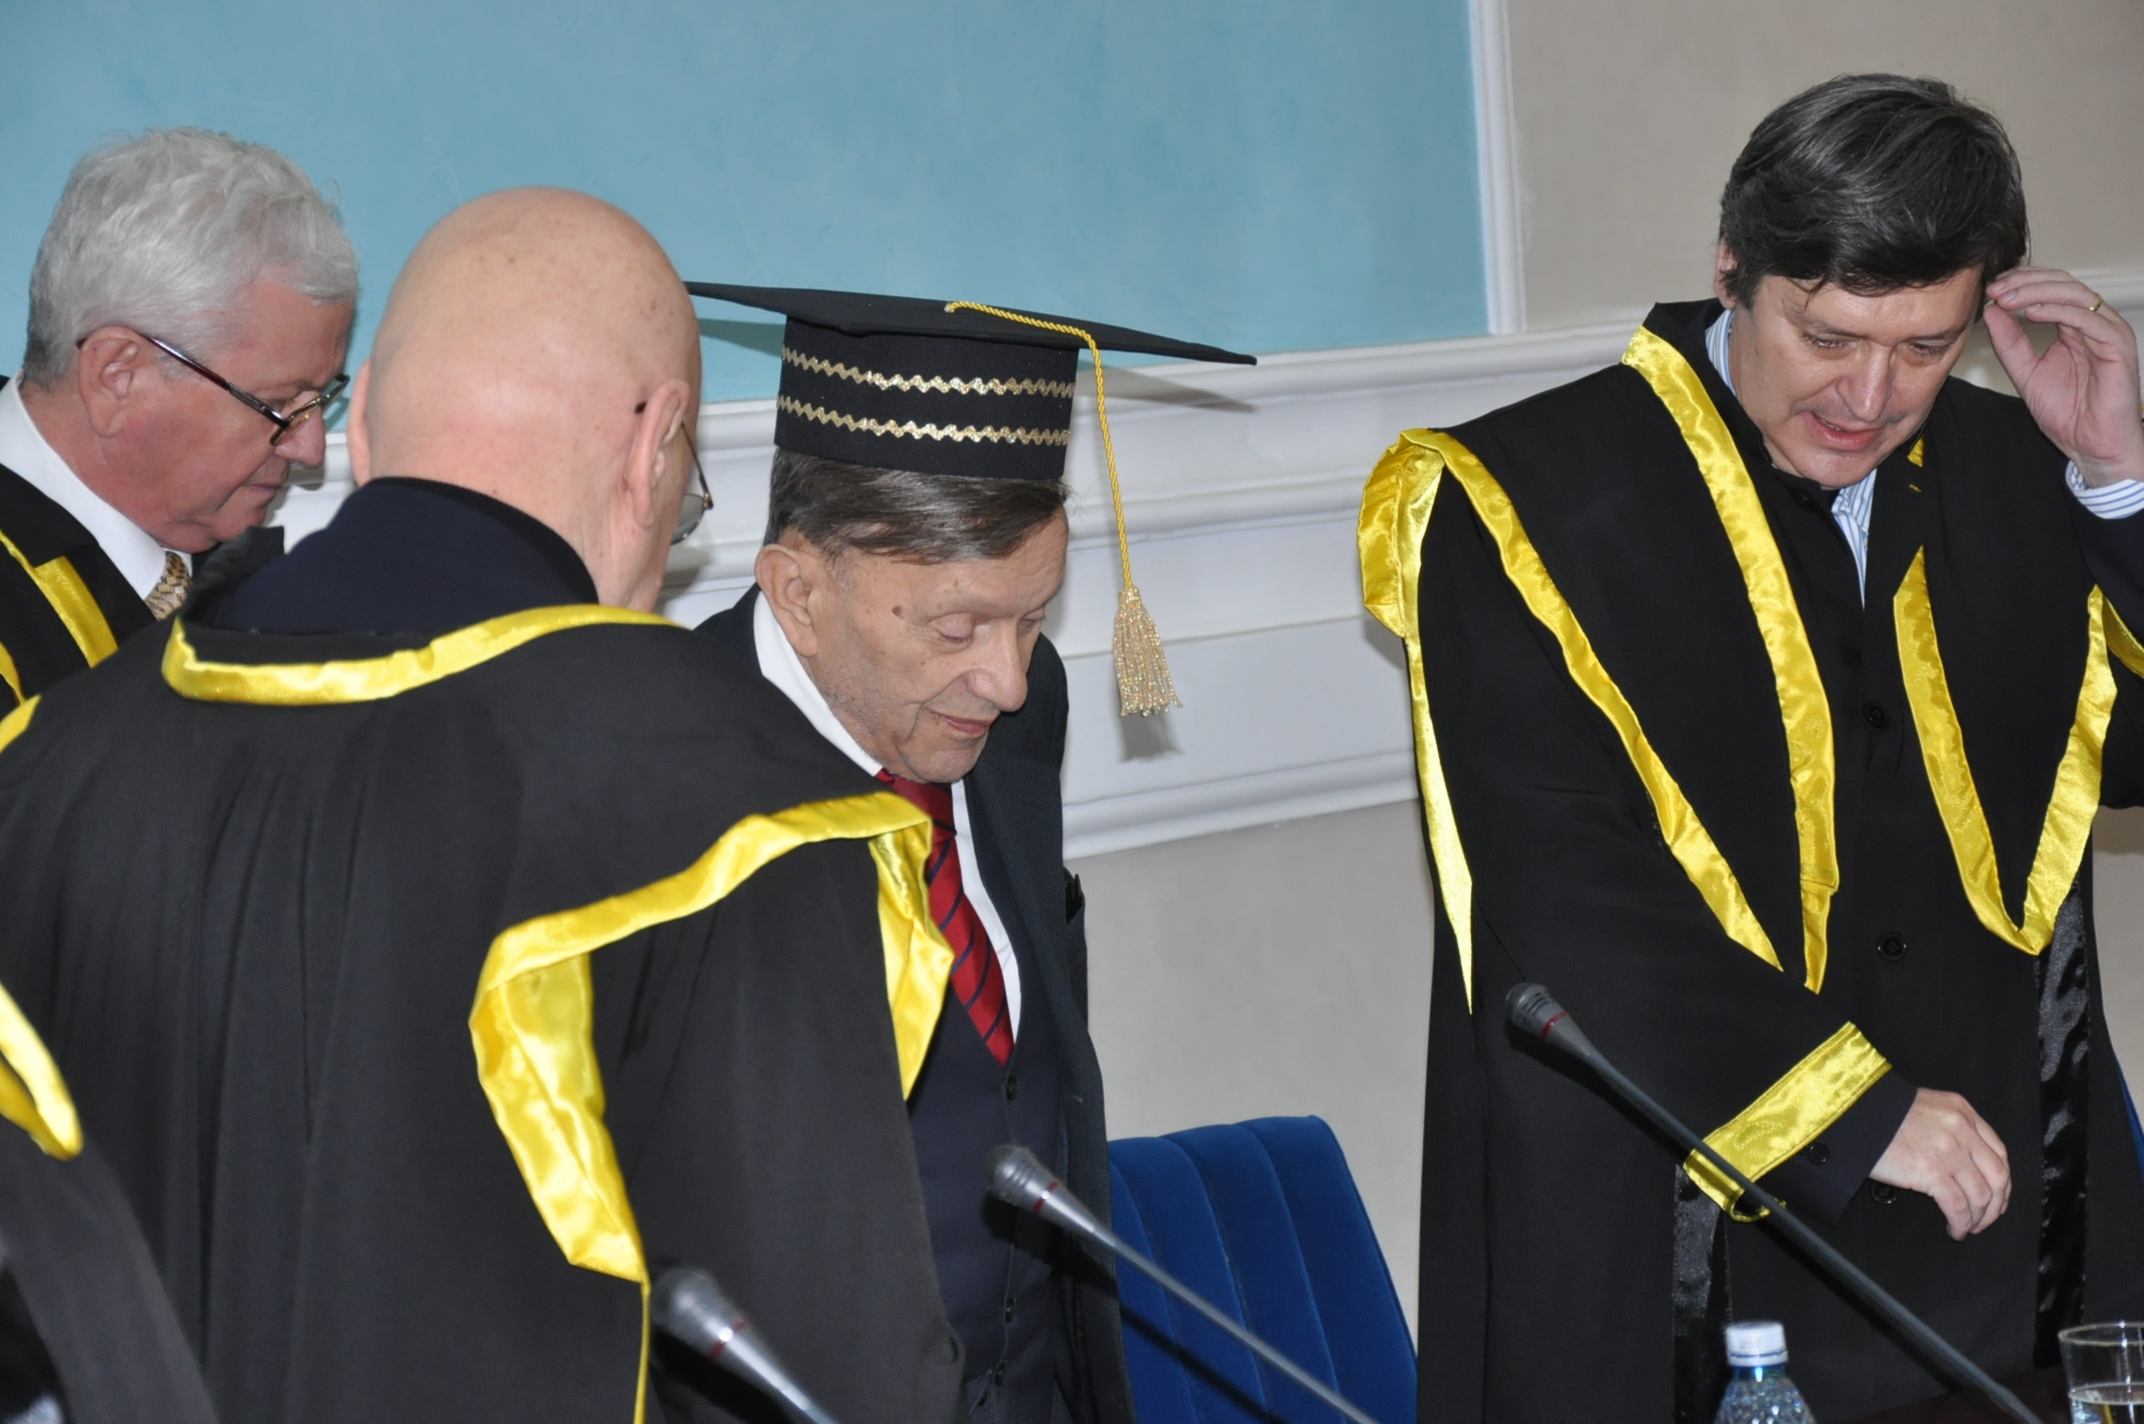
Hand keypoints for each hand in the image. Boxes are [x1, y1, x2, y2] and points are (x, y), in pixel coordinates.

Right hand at [1869, 1088, 2010, 1239]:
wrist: (1854, 1115)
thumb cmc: (1880, 1113)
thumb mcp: (1925, 1108)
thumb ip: (1950, 1127)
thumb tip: (1963, 1161)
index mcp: (1962, 1112)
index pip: (1998, 1151)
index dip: (2001, 1180)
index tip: (1996, 1196)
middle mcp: (1962, 1130)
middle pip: (1997, 1176)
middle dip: (1996, 1204)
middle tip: (1986, 1218)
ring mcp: (1950, 1151)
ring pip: (1981, 1195)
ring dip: (1978, 1218)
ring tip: (1967, 1227)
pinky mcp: (1933, 1172)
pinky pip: (1959, 1207)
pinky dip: (1961, 1223)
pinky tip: (1955, 1229)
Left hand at [1985, 266, 2143, 485]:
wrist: (2091, 446)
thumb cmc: (2068, 413)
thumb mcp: (2026, 372)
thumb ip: (2010, 343)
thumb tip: (1992, 311)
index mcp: (2075, 327)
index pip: (2052, 288)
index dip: (2022, 282)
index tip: (1991, 288)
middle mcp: (2094, 324)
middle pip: (2064, 284)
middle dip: (2026, 282)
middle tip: (1996, 289)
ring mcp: (2109, 332)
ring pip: (2077, 295)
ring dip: (2037, 293)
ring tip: (2007, 299)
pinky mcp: (2119, 347)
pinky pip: (2090, 320)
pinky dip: (2060, 312)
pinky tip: (2033, 314)